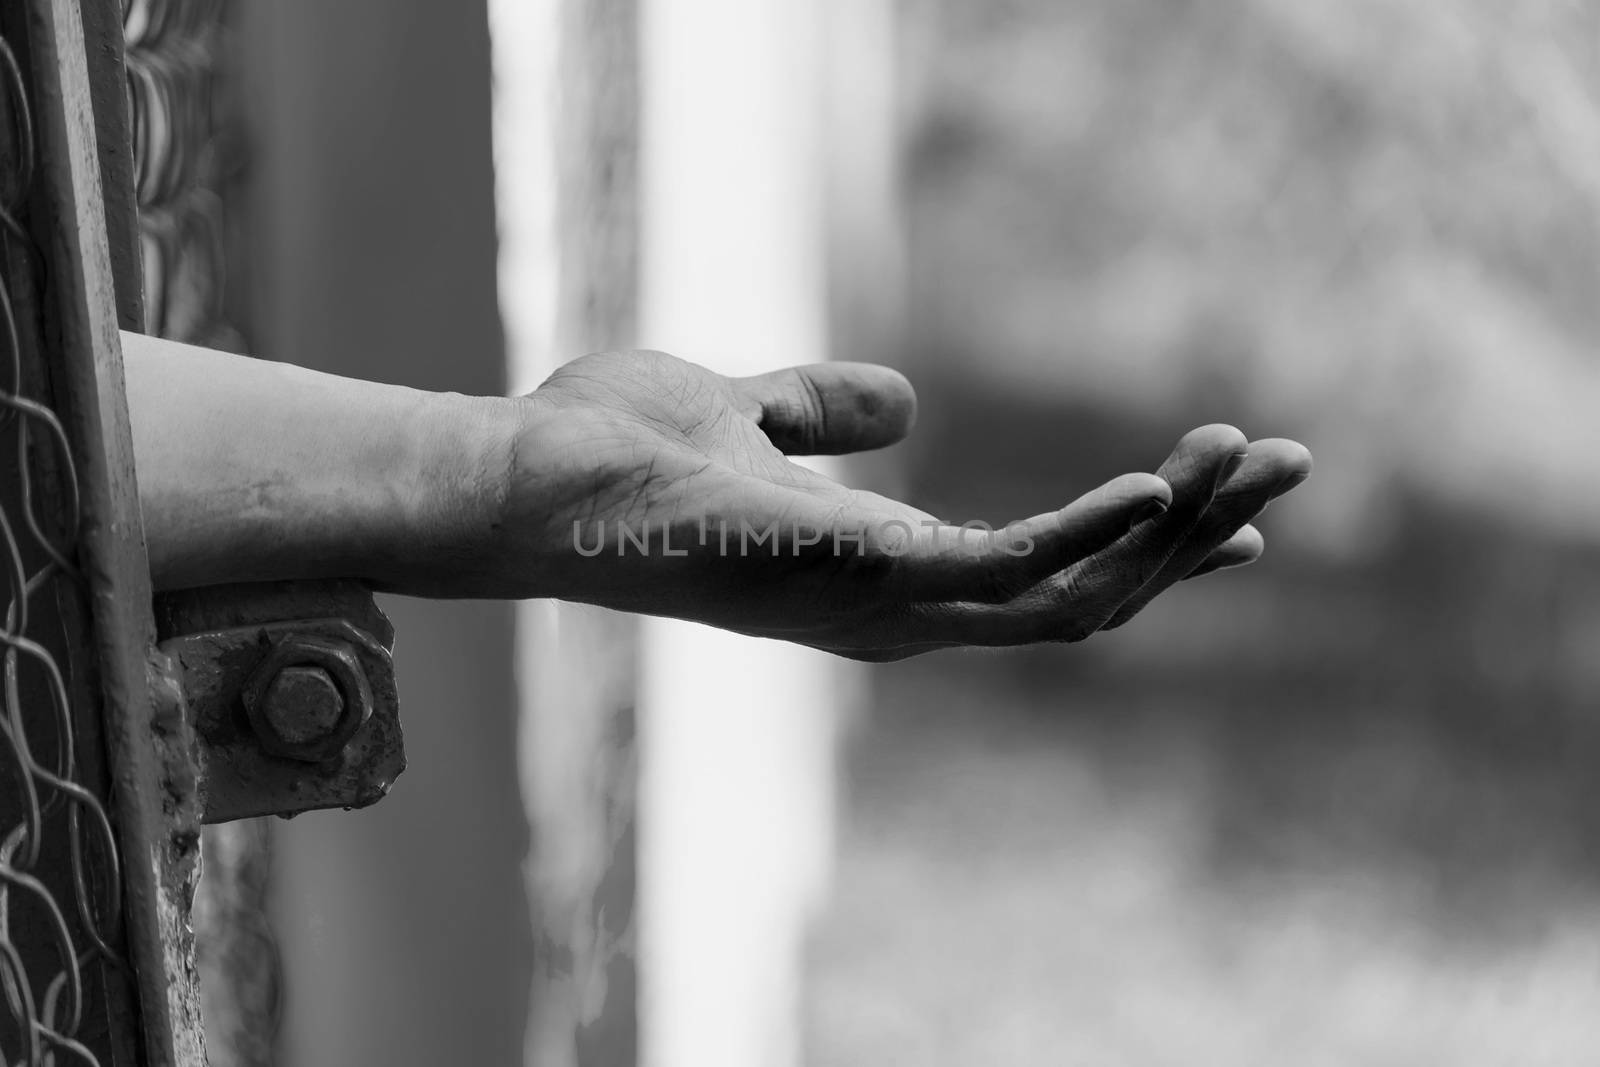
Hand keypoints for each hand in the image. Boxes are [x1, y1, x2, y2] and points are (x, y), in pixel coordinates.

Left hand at [487, 350, 1309, 659]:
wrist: (533, 479)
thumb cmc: (618, 454)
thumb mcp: (746, 411)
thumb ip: (825, 411)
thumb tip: (902, 406)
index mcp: (882, 573)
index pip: (1042, 574)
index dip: (1141, 546)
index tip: (1226, 507)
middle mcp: (898, 610)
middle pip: (1085, 594)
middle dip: (1192, 539)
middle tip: (1286, 466)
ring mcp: (884, 608)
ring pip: (1072, 597)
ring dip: (1169, 532)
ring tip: (1253, 456)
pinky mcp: (863, 580)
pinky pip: (1007, 573)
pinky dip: (1089, 533)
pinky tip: (1156, 482)